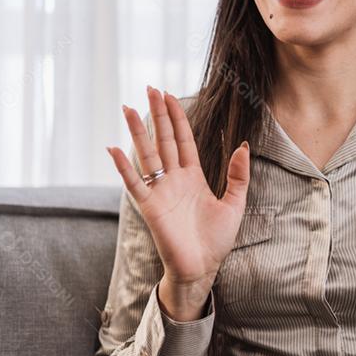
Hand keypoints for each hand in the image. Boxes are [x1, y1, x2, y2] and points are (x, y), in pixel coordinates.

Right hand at [105, 85, 251, 316]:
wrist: (203, 267)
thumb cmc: (216, 240)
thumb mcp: (235, 203)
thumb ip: (238, 175)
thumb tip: (243, 145)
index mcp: (193, 176)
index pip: (183, 139)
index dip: (177, 117)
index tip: (169, 95)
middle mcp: (174, 179)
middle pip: (164, 140)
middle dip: (157, 115)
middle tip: (149, 88)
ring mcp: (160, 191)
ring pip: (147, 155)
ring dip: (137, 132)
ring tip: (128, 108)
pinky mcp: (150, 207)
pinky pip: (134, 183)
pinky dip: (123, 167)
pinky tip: (112, 148)